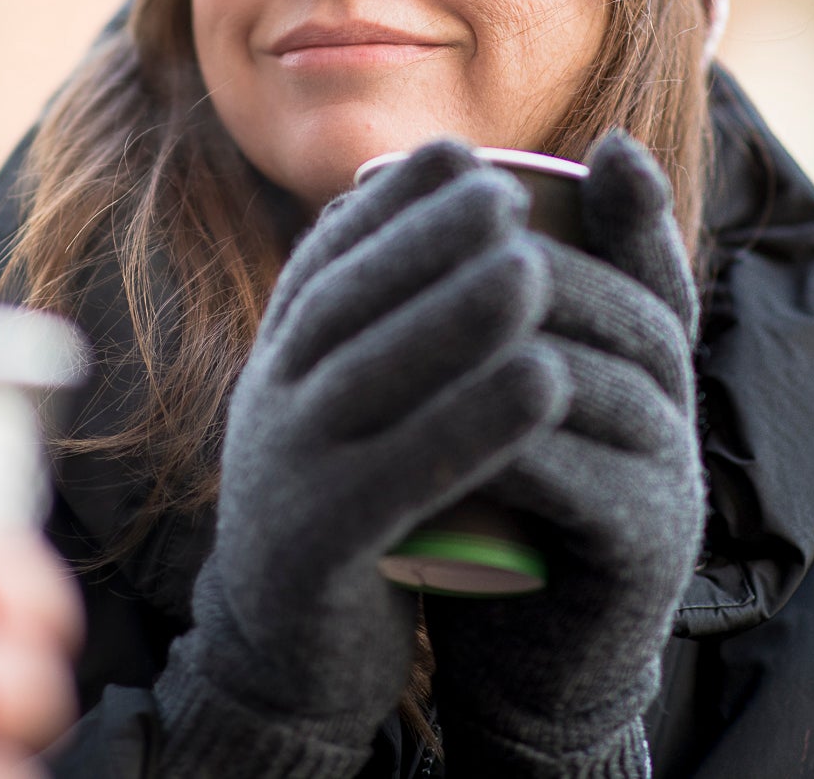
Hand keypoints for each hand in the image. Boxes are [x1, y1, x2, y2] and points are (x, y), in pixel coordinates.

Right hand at [156, 141, 569, 776]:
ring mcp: (284, 470)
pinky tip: (543, 384)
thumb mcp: (354, 403)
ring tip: (533, 270)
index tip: (462, 154)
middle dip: (427, 237)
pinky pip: (399, 473)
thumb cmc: (354, 504)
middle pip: (344, 298)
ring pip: (367, 373)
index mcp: (282, 355)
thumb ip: (388, 324)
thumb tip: (460, 212)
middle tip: (508, 196)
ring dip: (454, 314)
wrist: (287, 658)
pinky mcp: (318, 544)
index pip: (325, 254)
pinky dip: (474, 421)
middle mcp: (270, 398)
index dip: (393, 200)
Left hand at [427, 132, 703, 776]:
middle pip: (626, 311)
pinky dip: (516, 443)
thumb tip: (444, 200)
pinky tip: (457, 422)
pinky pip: (585, 477)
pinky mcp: (646, 549)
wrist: (523, 662)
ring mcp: (671, 481)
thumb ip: (503, 319)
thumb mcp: (502, 400)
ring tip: (436, 313)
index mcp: (648, 370)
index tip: (610, 149)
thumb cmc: (502, 509)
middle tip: (461, 231)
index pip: (656, 270)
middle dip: (542, 265)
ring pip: (601, 383)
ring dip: (517, 343)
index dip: (639, 210)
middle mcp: (675, 412)